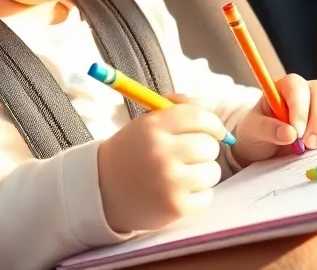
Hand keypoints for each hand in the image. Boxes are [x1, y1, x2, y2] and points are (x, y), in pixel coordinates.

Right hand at [96, 95, 227, 232]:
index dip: (213, 124)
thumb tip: (210, 116)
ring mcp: (169, 182)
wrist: (102, 190)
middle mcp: (161, 153)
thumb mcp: (146, 123)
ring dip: (204, 173)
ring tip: (184, 174)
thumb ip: (177, 109)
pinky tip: (180, 191)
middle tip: (192, 155)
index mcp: (153, 127)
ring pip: (213, 171)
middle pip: (209, 145)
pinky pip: (207, 196)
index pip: (199, 118)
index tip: (214, 131)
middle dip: (205, 149)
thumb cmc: (131, 152)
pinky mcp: (175, 207)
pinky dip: (199, 195)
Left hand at [232, 75, 316, 164]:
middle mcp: (306, 91)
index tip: (296, 132)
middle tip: (309, 144)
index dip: (300, 107)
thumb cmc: (257, 134)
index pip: (297, 86)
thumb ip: (268, 130)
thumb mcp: (253, 131)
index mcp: (284, 87)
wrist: (264, 147)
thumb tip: (289, 133)